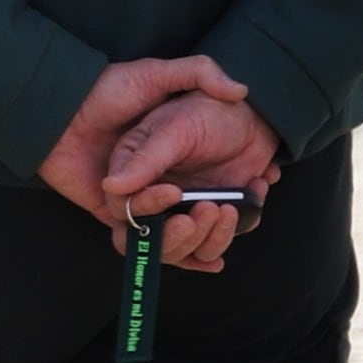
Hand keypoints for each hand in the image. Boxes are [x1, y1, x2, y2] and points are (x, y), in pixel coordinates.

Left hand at [35, 55, 243, 238]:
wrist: (55, 105)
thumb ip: (198, 73)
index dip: (238, 194)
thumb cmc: (104, 88)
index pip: (211, 185)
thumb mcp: (155, 74)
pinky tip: (189, 236)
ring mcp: (133, 198)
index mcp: (169, 156)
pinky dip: (166, 245)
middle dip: (217, 222)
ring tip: (206, 212)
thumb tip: (241, 91)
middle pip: (195, 216)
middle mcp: (154, 180)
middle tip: (228, 210)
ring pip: (172, 232)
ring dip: (192, 231)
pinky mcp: (109, 212)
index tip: (261, 188)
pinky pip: (139, 239)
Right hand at [104, 88, 286, 271]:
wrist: (251, 118)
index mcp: (134, 171)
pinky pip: (212, 245)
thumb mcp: (174, 131)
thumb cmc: (206, 113)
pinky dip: (229, 233)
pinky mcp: (209, 220)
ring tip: (228, 208)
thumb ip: (144, 160)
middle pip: (152, 238)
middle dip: (178, 236)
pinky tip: (241, 207)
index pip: (125, 207)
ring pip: (185, 249)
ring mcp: (183, 210)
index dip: (147, 207)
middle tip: (206, 209)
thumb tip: (111, 186)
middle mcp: (153, 195)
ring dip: (209, 237)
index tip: (176, 192)